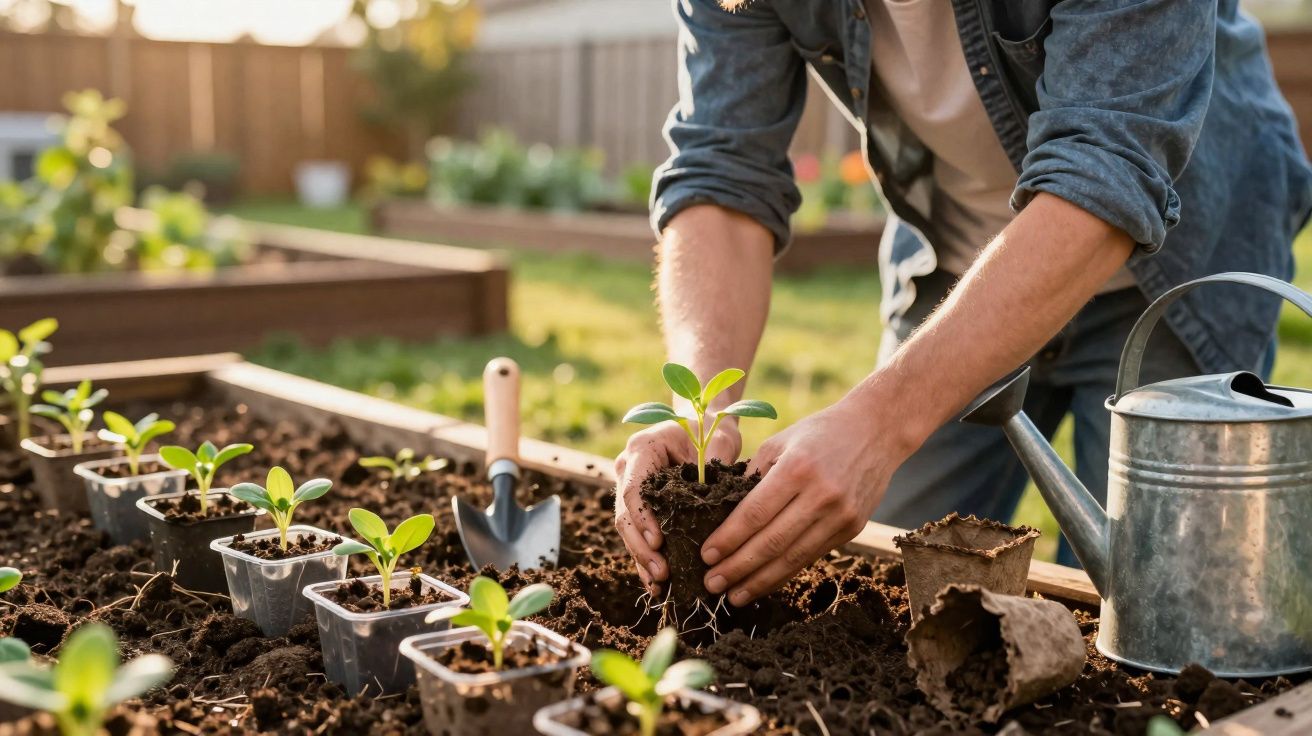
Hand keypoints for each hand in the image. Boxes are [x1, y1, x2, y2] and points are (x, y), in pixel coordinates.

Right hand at [614, 420, 741, 594]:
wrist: (703, 424)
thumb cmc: (711, 430)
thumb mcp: (717, 440)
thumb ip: (714, 463)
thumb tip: (715, 498)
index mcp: (642, 449)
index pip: (634, 488)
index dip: (643, 518)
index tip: (659, 543)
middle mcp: (628, 468)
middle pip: (626, 514)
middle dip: (641, 548)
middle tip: (661, 574)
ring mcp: (631, 487)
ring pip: (628, 529)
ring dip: (642, 558)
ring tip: (658, 586)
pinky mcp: (640, 505)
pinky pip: (638, 533)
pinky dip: (646, 557)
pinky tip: (656, 582)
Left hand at [700, 398, 909, 605]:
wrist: (876, 432)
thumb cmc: (819, 433)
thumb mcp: (780, 442)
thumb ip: (752, 477)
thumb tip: (722, 517)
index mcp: (797, 468)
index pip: (755, 513)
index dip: (728, 539)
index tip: (706, 556)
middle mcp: (821, 495)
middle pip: (771, 542)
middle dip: (737, 568)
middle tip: (711, 584)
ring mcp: (840, 516)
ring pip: (792, 558)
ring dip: (759, 581)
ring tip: (733, 596)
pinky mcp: (852, 529)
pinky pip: (811, 557)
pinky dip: (784, 573)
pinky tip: (763, 583)